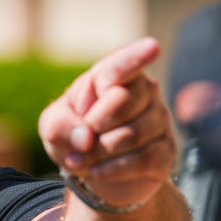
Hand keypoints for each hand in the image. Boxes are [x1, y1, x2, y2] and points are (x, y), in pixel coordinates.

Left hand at [38, 37, 175, 208]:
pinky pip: (143, 159)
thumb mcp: (54, 127)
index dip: (135, 58)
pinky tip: (95, 172)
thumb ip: (60, 125)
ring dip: (98, 153)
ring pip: (132, 134)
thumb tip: (87, 138)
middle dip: (94, 125)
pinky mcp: (166, 150)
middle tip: (81, 139)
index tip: (152, 47)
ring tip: (80, 160)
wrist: (93, 173)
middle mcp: (144, 91)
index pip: (124, 64)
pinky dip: (112, 169)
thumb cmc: (74, 136)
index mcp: (113, 76)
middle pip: (123, 101)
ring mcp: (159, 120)